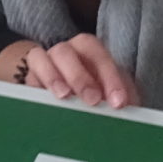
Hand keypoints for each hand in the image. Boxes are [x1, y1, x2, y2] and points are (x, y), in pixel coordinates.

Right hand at [0, 34, 140, 108]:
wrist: (59, 97)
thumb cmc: (91, 95)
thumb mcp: (108, 94)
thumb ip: (120, 98)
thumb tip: (132, 111)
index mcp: (91, 53)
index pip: (100, 56)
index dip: (111, 78)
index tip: (118, 102)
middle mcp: (68, 51)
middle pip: (72, 51)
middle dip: (83, 76)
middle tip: (93, 100)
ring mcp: (46, 60)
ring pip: (45, 55)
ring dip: (56, 76)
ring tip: (65, 96)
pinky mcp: (30, 75)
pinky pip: (31, 69)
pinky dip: (40, 80)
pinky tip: (48, 98)